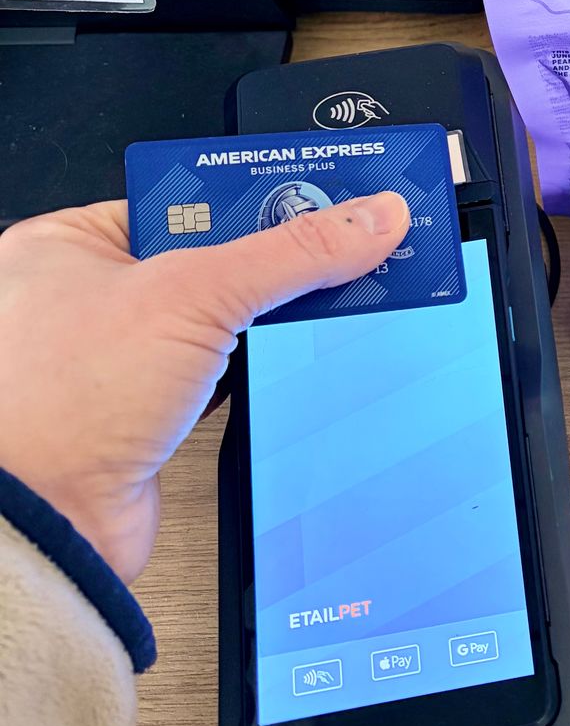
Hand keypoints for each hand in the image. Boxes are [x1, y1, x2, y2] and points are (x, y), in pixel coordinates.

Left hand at [0, 194, 409, 582]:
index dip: (262, 195)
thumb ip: (292, 251)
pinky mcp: (145, 421)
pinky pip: (221, 376)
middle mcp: (89, 299)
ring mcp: (118, 364)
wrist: (41, 531)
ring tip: (322, 302)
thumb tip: (371, 217)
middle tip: (344, 247)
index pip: (190, 197)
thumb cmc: (54, 406)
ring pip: (221, 321)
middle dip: (275, 261)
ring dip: (265, 322)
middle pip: (214, 258)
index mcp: (74, 245)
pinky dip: (253, 372)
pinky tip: (280, 363)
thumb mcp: (193, 294)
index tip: (328, 194)